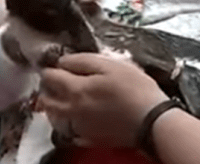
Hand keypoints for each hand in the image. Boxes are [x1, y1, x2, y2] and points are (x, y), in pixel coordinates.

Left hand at [38, 53, 167, 147]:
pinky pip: (69, 130)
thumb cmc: (136, 90)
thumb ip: (83, 61)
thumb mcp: (111, 65)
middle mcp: (72, 110)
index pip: (49, 76)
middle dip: (48, 88)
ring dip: (54, 106)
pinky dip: (68, 122)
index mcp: (76, 89)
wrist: (152, 122)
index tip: (58, 65)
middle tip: (58, 81)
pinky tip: (78, 116)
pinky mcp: (89, 138)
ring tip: (64, 98)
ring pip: (54, 117)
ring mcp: (79, 126)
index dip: (51, 68)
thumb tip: (63, 61)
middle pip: (46, 99)